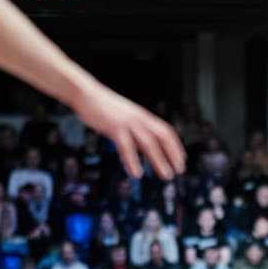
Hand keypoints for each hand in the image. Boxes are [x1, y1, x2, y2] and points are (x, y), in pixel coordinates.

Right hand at [71, 82, 185, 179]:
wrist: (85, 93)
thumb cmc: (104, 107)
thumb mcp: (125, 117)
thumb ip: (135, 129)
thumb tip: (143, 144)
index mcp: (142, 116)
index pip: (166, 131)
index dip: (176, 146)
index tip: (182, 159)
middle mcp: (139, 119)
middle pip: (163, 137)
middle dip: (174, 154)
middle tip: (180, 170)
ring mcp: (128, 122)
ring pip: (149, 143)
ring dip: (159, 161)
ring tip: (166, 175)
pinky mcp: (114, 127)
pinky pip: (127, 146)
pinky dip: (133, 160)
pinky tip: (136, 173)